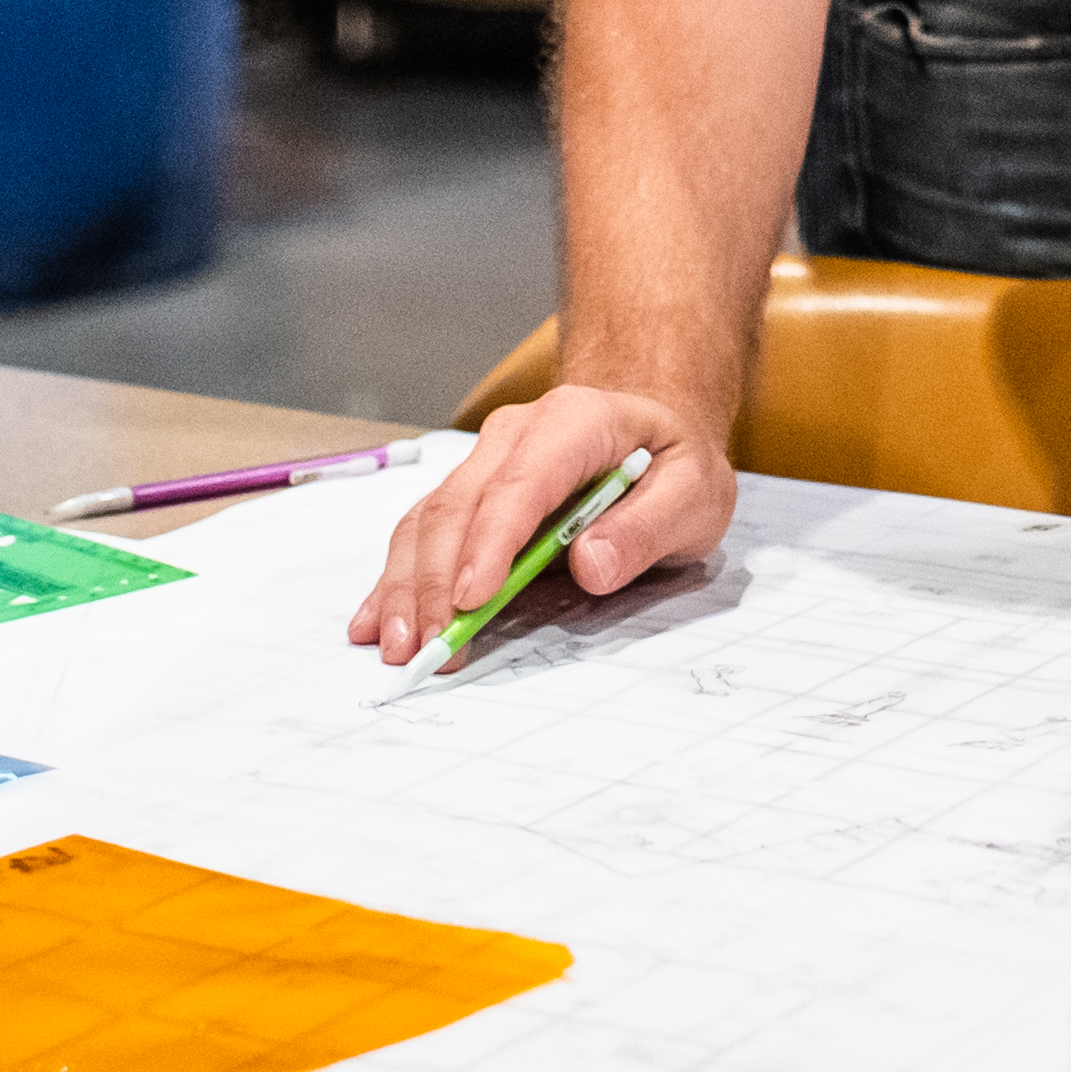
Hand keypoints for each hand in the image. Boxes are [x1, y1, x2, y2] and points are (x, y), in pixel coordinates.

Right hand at [346, 379, 732, 666]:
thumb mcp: (694, 494)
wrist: (653, 432)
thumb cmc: (672, 465)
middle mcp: (515, 435)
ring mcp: (484, 462)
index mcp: (574, 422)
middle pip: (459, 506)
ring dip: (407, 586)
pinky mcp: (469, 493)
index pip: (521, 484)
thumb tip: (590, 564)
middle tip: (426, 648)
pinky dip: (398, 579)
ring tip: (397, 646)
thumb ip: (647, 528)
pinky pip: (423, 533)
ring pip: (429, 521)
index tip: (471, 599)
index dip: (490, 542)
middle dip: (435, 582)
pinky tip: (376, 620)